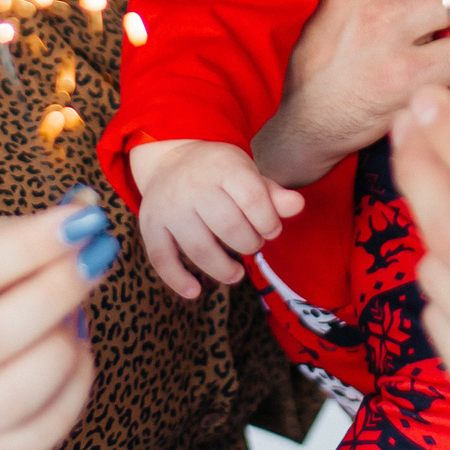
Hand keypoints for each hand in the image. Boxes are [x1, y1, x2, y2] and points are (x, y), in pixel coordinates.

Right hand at [0, 189, 114, 449]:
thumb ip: (21, 231)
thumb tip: (85, 204)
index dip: (30, 245)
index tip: (85, 219)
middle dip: (56, 292)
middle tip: (100, 253)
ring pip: (18, 394)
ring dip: (65, 344)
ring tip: (76, 308)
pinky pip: (48, 427)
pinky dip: (77, 382)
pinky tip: (76, 346)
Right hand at [129, 139, 306, 298]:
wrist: (170, 159)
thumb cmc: (219, 173)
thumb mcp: (246, 173)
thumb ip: (271, 194)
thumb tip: (298, 205)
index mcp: (223, 167)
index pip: (253, 199)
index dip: (269, 222)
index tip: (271, 230)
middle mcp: (193, 185)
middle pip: (229, 226)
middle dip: (248, 244)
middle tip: (252, 245)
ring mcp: (169, 206)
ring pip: (199, 248)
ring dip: (223, 269)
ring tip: (235, 273)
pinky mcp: (151, 225)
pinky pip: (161, 258)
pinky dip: (178, 280)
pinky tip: (196, 291)